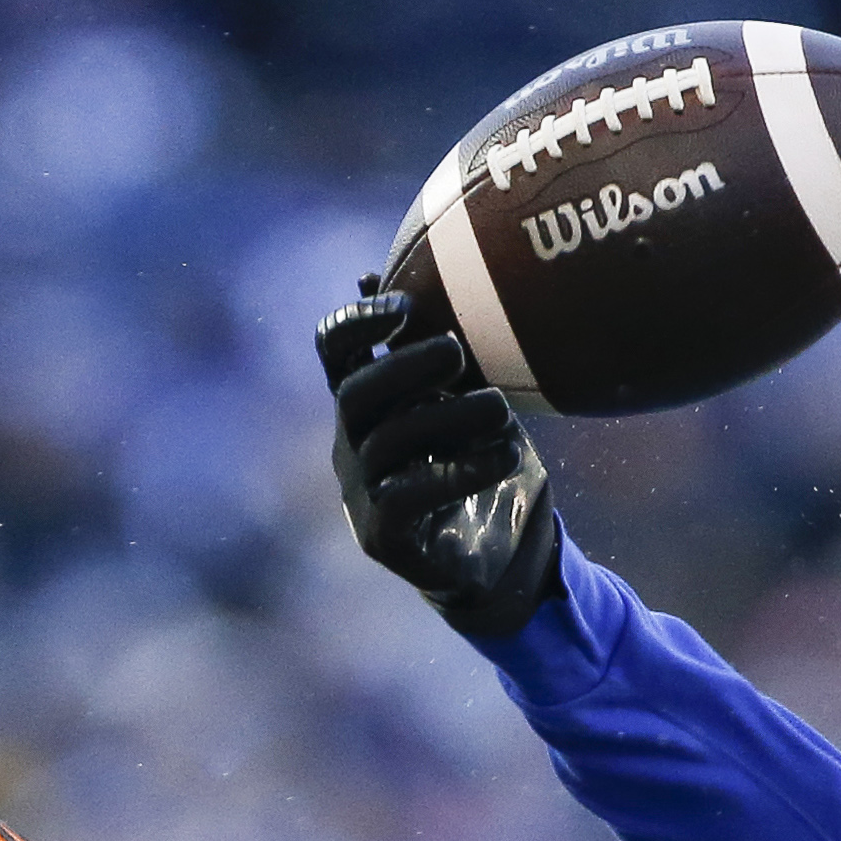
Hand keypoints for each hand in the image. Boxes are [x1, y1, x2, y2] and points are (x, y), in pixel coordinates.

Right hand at [316, 286, 560, 637]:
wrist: (501, 562)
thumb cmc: (484, 469)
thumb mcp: (474, 403)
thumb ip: (452, 356)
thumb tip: (423, 278)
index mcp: (364, 405)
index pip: (333, 350)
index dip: (357, 321)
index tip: (406, 307)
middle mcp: (352, 445)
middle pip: (354, 394)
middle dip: (404, 366)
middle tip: (456, 352)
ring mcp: (361, 493)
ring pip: (390, 442)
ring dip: (450, 417)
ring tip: (501, 408)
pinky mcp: (384, 535)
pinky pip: (412, 494)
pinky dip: (464, 469)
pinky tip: (507, 454)